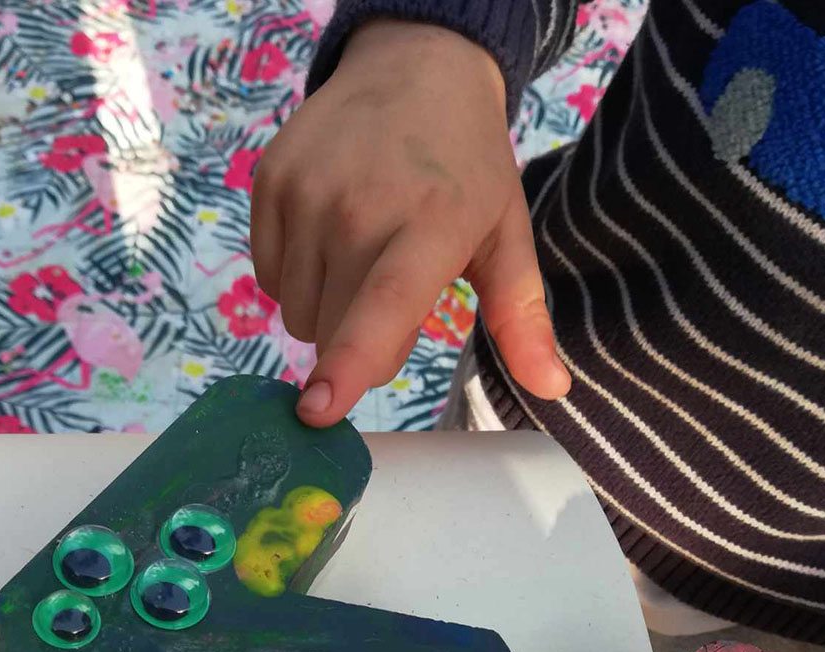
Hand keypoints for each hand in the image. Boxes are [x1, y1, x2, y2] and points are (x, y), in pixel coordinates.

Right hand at [251, 18, 570, 425]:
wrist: (415, 67)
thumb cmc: (468, 168)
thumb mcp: (507, 237)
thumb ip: (523, 319)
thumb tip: (555, 390)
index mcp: (431, 224)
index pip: (383, 307)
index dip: (350, 363)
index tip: (319, 410)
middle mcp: (359, 206)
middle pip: (332, 332)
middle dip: (359, 342)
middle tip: (394, 290)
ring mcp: (306, 191)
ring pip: (297, 313)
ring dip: (326, 310)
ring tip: (362, 258)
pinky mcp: (270, 182)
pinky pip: (270, 276)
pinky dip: (297, 277)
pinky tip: (329, 236)